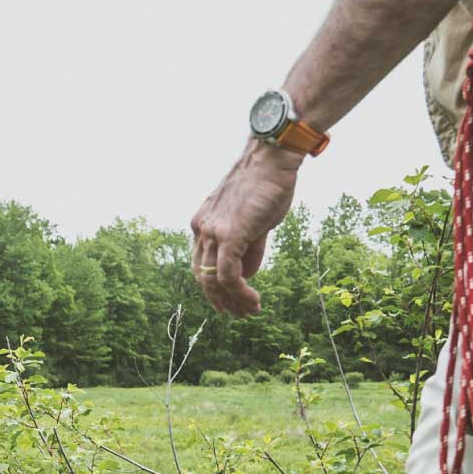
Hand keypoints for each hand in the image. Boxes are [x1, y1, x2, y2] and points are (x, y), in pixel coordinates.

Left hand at [189, 140, 299, 316]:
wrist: (271, 159)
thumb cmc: (267, 185)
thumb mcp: (254, 222)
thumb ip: (248, 249)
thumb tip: (247, 275)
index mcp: (202, 224)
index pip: (202, 265)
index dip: (215, 288)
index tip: (232, 302)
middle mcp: (201, 228)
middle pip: (202, 277)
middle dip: (220, 300)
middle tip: (240, 314)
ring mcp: (212, 231)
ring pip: (213, 280)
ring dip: (232, 301)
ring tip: (250, 311)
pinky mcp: (229, 234)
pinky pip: (228, 275)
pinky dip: (239, 293)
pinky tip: (253, 300)